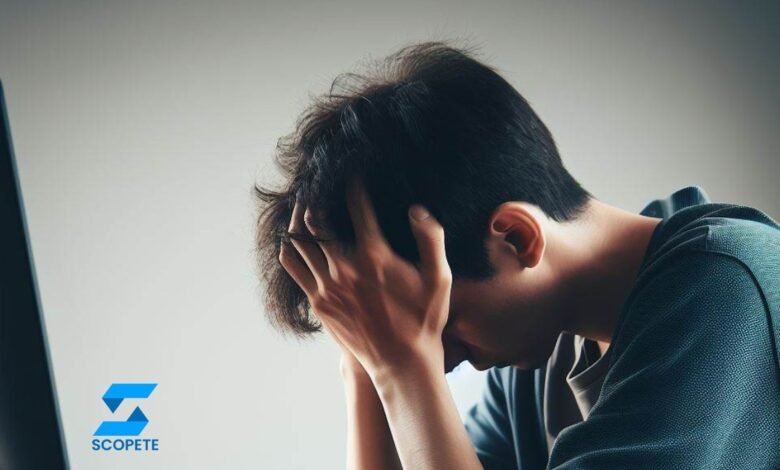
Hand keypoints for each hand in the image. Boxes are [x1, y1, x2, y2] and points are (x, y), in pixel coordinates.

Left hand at [278, 180, 451, 380]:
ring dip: (297, 218)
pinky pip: (292, 266)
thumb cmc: (423, 319)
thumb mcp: (440, 279)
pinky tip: (295, 238)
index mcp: (374, 257)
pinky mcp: (317, 302)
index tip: (352, 174)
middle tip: (317, 184)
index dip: (353, 185)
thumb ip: (431, 239)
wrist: (400, 362)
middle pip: (313, 220)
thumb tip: (417, 209)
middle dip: (313, 196)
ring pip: (297, 241)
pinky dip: (290, 247)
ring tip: (303, 204)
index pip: (356, 207)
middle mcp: (344, 268)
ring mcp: (326, 286)